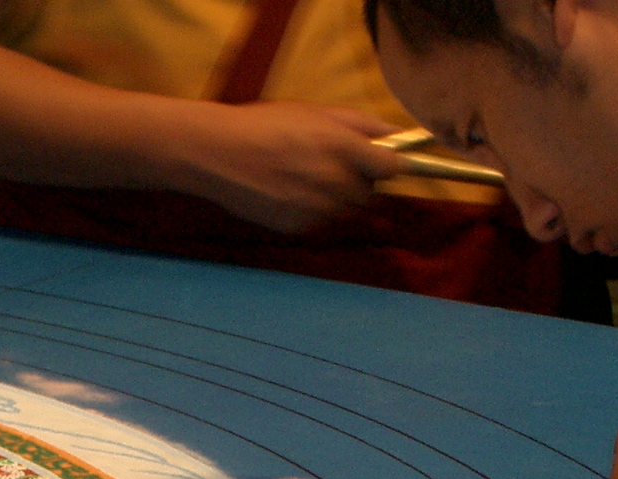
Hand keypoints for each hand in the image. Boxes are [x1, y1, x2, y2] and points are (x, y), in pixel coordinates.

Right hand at [163, 102, 402, 233]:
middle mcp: (333, 181)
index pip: (392, 168)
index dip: (388, 164)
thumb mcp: (316, 112)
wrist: (218, 153)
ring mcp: (315, 208)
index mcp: (342, 146)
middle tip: (335, 166)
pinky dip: (314, 211)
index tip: (380, 161)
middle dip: (361, 182)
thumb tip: (400, 134)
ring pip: (346, 212)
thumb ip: (362, 124)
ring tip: (308, 178)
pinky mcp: (297, 226)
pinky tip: (291, 191)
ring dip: (338, 198)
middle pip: (371, 195)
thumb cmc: (265, 125)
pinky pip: (321, 223)